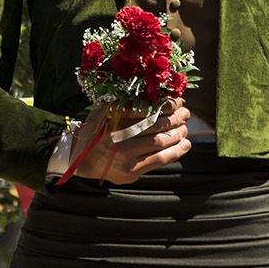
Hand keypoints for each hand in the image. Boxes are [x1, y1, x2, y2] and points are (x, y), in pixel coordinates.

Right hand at [68, 98, 190, 183]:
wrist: (82, 161)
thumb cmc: (96, 132)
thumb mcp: (104, 111)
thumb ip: (125, 103)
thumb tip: (159, 95)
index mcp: (112, 120)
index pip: (148, 111)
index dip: (167, 105)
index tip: (178, 101)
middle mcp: (119, 139)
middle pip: (157, 127)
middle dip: (176, 119)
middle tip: (186, 113)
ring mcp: (126, 158)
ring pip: (161, 145)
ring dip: (179, 135)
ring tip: (185, 129)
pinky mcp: (132, 172)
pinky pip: (159, 161)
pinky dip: (175, 152)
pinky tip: (184, 145)